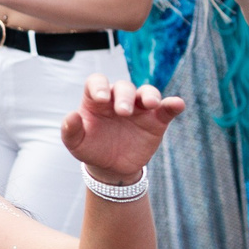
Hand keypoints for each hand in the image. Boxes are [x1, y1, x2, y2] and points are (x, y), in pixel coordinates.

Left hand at [61, 74, 185, 184]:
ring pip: (146, 92)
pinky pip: (166, 108)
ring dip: (149, 95)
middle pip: (123, 87)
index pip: (97, 82)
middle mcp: (118, 98)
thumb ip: (71, 130)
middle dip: (124, 97)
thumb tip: (71, 116)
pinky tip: (177, 104)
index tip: (101, 99)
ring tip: (150, 104)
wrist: (111, 166)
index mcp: (96, 100)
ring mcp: (139, 108)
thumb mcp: (77, 143)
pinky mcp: (156, 119)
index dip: (99, 86)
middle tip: (124, 113)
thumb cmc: (91, 148)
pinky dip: (173, 104)